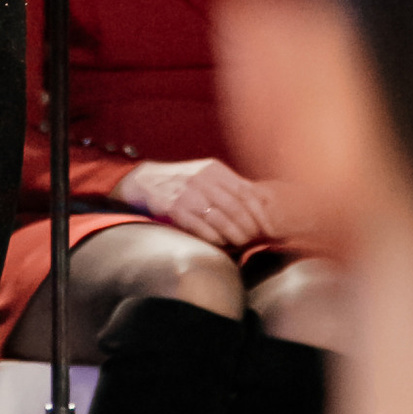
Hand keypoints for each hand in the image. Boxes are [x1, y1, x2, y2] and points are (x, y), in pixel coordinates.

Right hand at [115, 156, 286, 247]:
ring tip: (240, 243)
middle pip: (235, 207)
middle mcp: (202, 179)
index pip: (245, 192)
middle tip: (253, 238)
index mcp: (215, 170)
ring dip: (233, 234)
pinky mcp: (174, 208)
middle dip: (248, 226)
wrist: (146, 181)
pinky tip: (221, 243)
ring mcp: (188, 194)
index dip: (259, 212)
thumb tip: (260, 201)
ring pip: (219, 218)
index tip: (267, 226)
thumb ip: (230, 186)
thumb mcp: (207, 175)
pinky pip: (200, 227)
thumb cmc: (184, 181)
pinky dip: (214, 237)